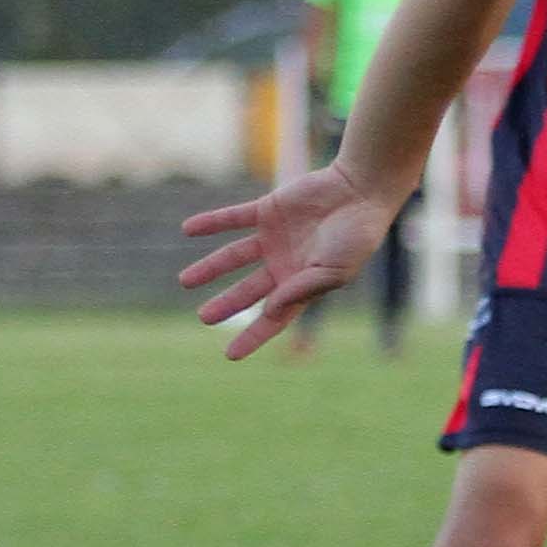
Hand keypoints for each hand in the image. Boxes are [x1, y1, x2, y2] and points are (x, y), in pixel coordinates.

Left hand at [178, 162, 399, 359]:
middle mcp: (284, 264)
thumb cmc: (357, 235)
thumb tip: (268, 310)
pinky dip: (212, 222)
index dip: (253, 336)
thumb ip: (302, 290)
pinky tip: (188, 228)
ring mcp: (274, 237)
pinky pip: (234, 218)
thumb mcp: (334, 271)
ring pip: (234, 256)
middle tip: (203, 317)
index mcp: (302, 285)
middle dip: (227, 304)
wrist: (361, 191)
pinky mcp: (268, 210)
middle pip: (248, 290)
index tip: (230, 355)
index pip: (273, 318)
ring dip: (210, 267)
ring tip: (185, 281)